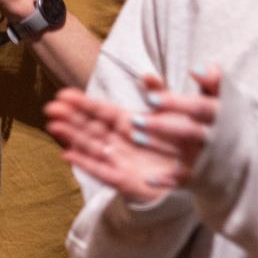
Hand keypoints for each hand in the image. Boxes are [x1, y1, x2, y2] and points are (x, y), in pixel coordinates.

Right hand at [44, 67, 222, 202]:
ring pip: (92, 148)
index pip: (103, 112)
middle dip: (71, 118)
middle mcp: (122, 142)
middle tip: (51, 107)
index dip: (83, 104)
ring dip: (73, 137)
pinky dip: (85, 165)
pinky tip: (67, 155)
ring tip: (54, 126)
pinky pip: (103, 173)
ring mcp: (123, 162)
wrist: (205, 175)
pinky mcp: (127, 182)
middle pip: (92, 128)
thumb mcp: (179, 113)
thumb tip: (147, 75)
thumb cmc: (190, 144)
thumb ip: (163, 94)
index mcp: (131, 124)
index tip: (64, 94)